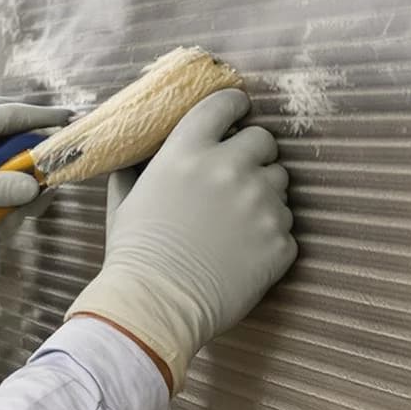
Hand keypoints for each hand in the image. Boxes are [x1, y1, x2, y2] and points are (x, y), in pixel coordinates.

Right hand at [66, 89, 294, 389]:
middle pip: (263, 140)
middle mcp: (230, 168)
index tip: (236, 112)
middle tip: (238, 175)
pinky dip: (270, 235)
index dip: (234, 105)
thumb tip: (143, 154)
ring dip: (264, 194)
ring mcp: (260, 204)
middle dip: (253, 153)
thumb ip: (138, 167)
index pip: (225, 104)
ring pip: (280, 182)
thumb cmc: (134, 253)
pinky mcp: (280, 241)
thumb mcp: (124, 200)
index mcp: (188, 151)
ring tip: (239, 220)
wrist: (156, 305)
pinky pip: (286, 226)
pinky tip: (244, 251)